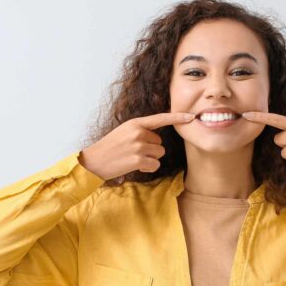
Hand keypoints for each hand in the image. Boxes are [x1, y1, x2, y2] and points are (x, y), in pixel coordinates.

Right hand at [79, 112, 195, 179]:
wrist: (94, 161)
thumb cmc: (110, 148)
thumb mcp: (124, 132)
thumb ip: (140, 130)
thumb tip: (158, 137)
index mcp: (135, 123)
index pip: (160, 119)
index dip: (177, 118)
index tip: (191, 117)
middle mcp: (138, 132)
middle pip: (160, 143)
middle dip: (151, 149)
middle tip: (133, 152)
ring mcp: (139, 146)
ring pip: (159, 154)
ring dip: (149, 159)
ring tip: (132, 158)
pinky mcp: (138, 160)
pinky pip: (155, 165)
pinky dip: (147, 168)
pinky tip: (134, 166)